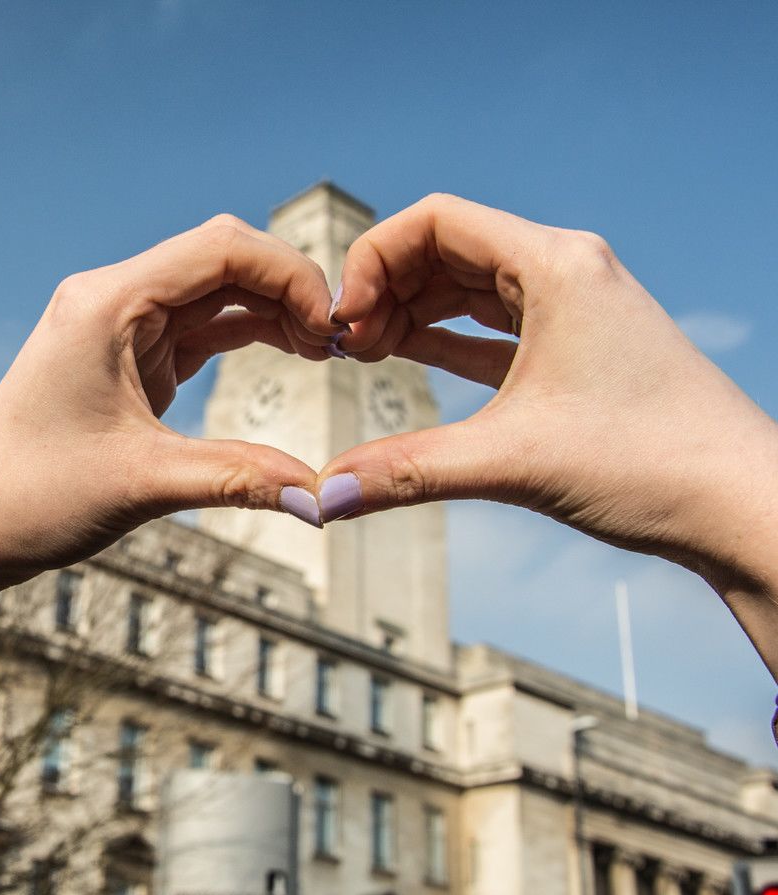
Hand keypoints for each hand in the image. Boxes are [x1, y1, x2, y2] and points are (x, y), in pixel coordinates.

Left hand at [0, 214, 339, 591]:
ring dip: (275, 311)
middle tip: (340, 342)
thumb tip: (322, 498)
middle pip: (225, 260)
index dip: (290, 276)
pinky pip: (205, 327)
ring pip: (219, 292)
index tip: (332, 329)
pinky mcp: (131, 357)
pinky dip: (251, 334)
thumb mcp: (144, 483)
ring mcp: (122, 325)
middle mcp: (114, 298)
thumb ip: (239, 478)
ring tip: (326, 349)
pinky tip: (291, 352)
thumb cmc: (32, 495)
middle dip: (290, 289)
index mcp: (108, 303)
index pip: (221, 249)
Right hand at [319, 195, 777, 672]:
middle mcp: (566, 272)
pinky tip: (410, 358)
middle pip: (448, 248)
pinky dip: (448, 337)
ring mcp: (575, 310)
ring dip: (413, 313)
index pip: (436, 220)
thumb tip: (326, 495)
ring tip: (368, 355)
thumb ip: (408, 471)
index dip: (373, 262)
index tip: (344, 323)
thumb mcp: (513, 461)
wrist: (740, 506)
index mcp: (556, 265)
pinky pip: (495, 325)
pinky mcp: (578, 350)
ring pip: (471, 286)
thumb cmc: (653, 465)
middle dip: (387, 290)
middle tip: (348, 349)